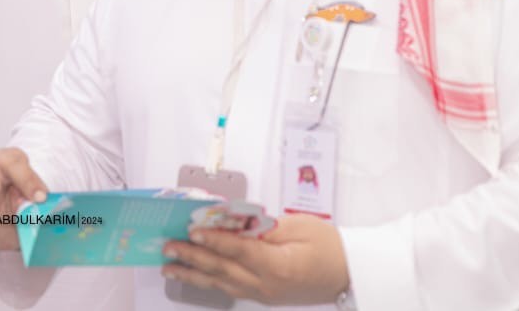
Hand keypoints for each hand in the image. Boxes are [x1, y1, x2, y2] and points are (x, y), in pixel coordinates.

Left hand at [161, 213, 349, 304]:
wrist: (350, 274)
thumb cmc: (330, 247)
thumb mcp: (299, 227)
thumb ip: (265, 227)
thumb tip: (234, 223)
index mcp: (279, 266)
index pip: (239, 252)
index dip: (214, 241)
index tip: (193, 232)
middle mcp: (267, 285)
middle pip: (223, 269)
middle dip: (192, 258)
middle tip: (168, 247)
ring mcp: (264, 294)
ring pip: (221, 283)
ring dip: (193, 274)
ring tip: (169, 267)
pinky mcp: (263, 295)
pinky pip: (231, 287)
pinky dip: (210, 280)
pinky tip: (195, 275)